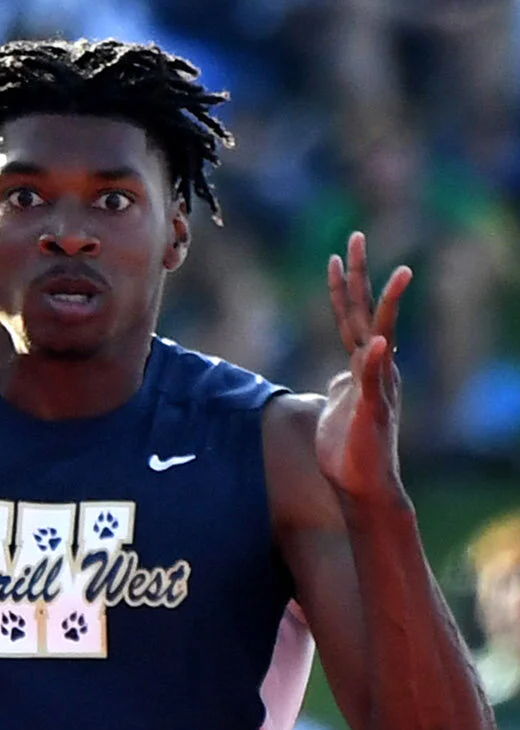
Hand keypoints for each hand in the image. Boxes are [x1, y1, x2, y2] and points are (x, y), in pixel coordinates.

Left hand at [320, 231, 410, 503]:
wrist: (362, 485)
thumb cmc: (348, 448)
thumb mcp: (339, 405)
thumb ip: (343, 385)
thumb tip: (342, 375)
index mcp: (360, 366)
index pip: (350, 317)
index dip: (343, 287)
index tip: (337, 255)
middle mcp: (373, 369)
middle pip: (363, 313)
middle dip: (360, 275)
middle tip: (358, 236)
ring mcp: (376, 386)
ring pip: (377, 337)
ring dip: (386, 304)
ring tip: (401, 271)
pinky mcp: (372, 409)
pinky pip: (373, 381)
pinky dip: (376, 361)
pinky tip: (380, 342)